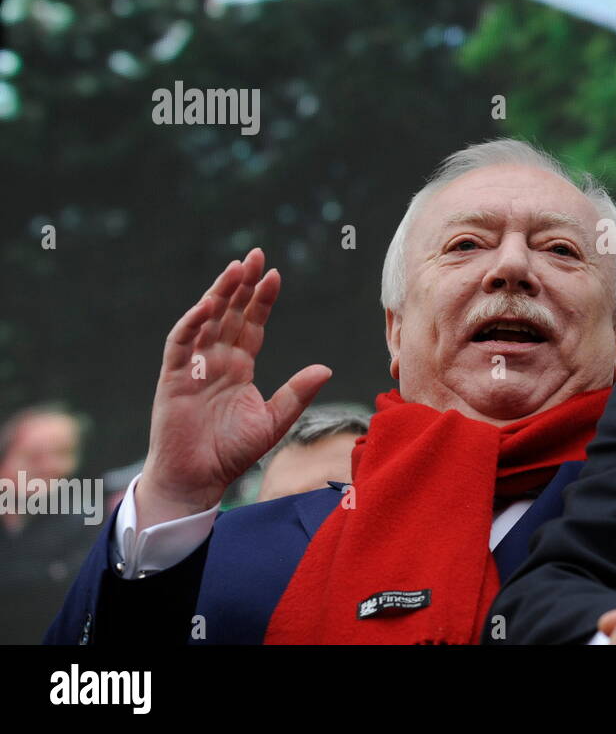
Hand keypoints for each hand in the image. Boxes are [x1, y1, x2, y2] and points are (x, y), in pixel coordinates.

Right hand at [135, 248, 331, 528]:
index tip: (276, 274)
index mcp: (239, 366)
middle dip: (242, 284)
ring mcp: (193, 366)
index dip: (262, 299)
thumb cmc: (232, 452)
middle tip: (255, 254)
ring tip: (235, 268)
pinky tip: (209, 304)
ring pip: (206, 320)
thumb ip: (297, 393)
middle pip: (230, 313)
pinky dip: (193, 322)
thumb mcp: (274, 421)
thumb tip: (326, 368)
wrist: (197, 479)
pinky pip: (181, 343)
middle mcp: (216, 360)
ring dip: (219, 293)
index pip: (252, 323)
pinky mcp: (172, 377)